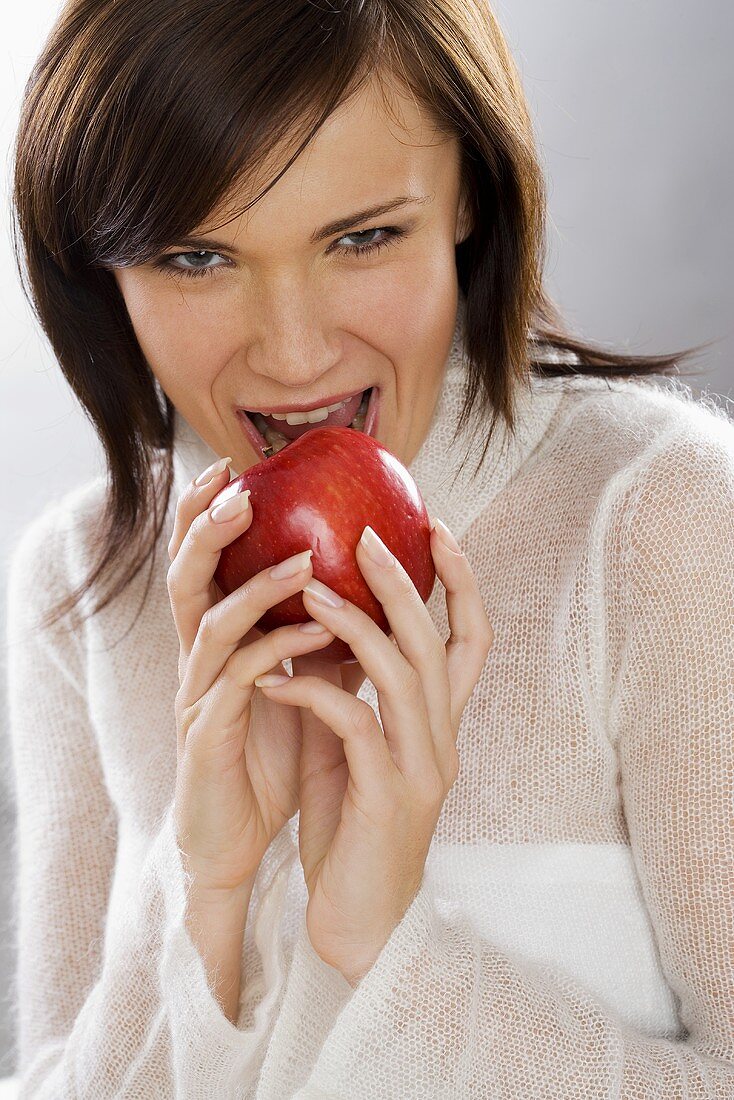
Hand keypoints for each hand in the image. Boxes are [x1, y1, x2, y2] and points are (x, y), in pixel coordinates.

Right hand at [167, 457, 335, 898]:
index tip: (238, 465)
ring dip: (256, 586)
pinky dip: (276, 651)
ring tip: (303, 560)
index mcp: (218, 642)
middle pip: (185, 576)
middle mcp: (198, 659)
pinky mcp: (207, 736)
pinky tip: (314, 633)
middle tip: (239, 486)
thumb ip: (319, 638)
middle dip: (206, 527)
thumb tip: (371, 590)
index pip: (204, 563)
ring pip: (208, 622)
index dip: (211, 513)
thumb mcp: (301, 685)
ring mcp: (197, 696)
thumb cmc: (270, 758)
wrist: (239, 840)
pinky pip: (237, 681)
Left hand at [255, 518, 492, 983]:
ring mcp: (421, 767)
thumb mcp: (354, 746)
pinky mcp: (386, 796)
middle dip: (405, 581)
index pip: (471, 638)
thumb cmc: (352, 826)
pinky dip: (313, 691)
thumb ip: (354, 690)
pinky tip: (273, 679)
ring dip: (354, 622)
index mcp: (441, 723)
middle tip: (364, 535)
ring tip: (305, 586)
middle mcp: (442, 738)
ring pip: (403, 672)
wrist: (359, 921)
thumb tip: (323, 621)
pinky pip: (353, 724)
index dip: (460, 581)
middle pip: (438, 640)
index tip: (433, 527)